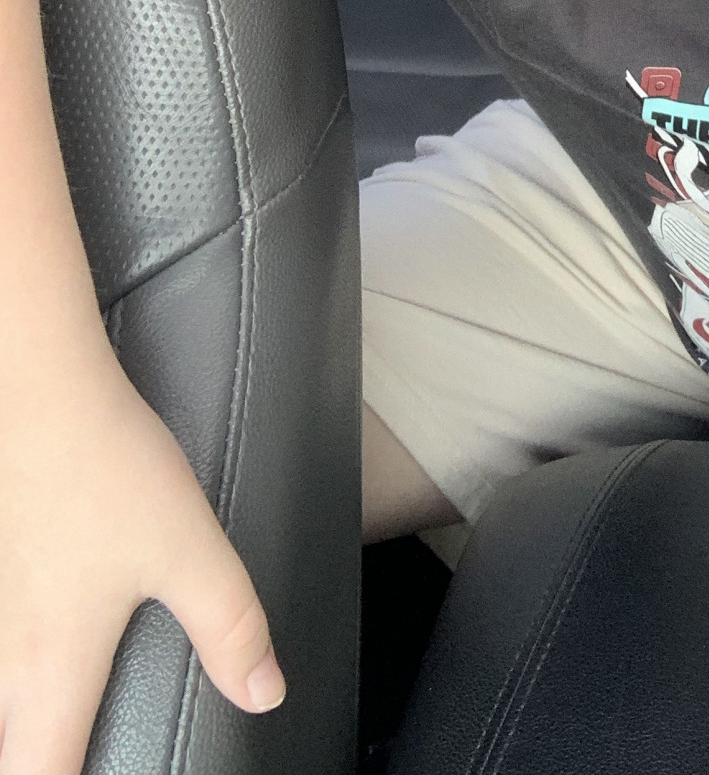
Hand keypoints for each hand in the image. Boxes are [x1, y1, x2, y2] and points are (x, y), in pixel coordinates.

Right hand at [0, 343, 282, 772]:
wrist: (33, 388)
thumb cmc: (105, 469)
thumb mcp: (189, 549)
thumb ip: (230, 626)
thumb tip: (265, 693)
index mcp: (50, 668)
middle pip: (3, 750)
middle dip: (31, 760)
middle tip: (67, 755)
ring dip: (19, 714)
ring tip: (47, 713)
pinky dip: (9, 658)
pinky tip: (29, 635)